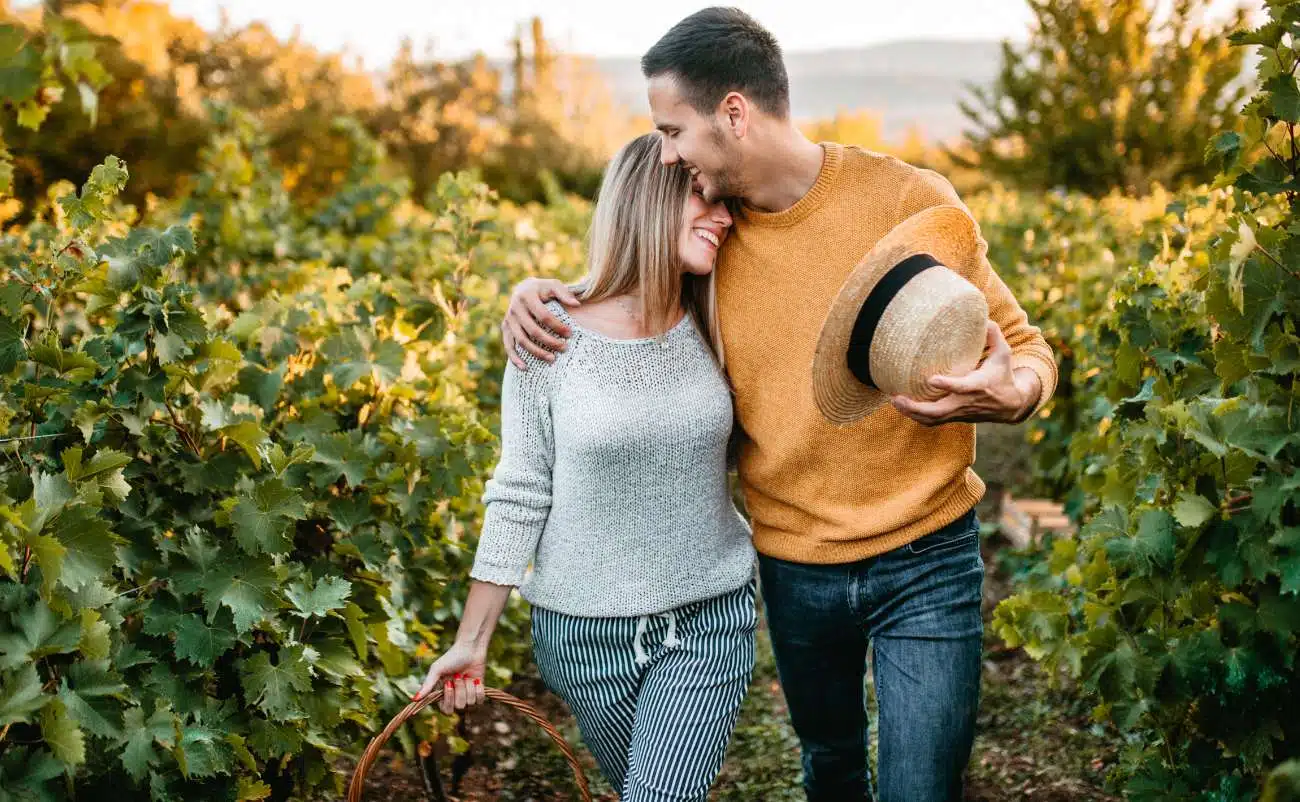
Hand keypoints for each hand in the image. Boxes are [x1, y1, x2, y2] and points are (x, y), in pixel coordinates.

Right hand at [412, 641, 486, 714]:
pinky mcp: (478, 693)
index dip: (449, 699)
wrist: (471, 648)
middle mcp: (455, 698)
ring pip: (470, 703)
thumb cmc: (452, 657)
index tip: (449, 683)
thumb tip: (414, 700)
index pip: (446, 710)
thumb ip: (427, 685)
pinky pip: (480, 700)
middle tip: (459, 676)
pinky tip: (475, 679)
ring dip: (469, 687)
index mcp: (443, 695)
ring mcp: (467, 696)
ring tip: (467, 675)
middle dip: (460, 691)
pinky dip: (479, 689)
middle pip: (459, 707)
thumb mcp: (437, 670)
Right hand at [502, 278, 580, 369]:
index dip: (557, 326)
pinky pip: (508, 346)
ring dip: (537, 352)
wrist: (523, 289)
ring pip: (522, 341)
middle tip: (564, 348)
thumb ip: (564, 293)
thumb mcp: (553, 285)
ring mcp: (509, 320)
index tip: (570, 334)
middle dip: (550, 341)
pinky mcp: (505, 328)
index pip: (543, 316)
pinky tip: (526, 368)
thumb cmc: (542, 289)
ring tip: (552, 359)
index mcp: (526, 296)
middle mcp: (515, 308)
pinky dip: (515, 358)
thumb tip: (577, 304)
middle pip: (533, 330)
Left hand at [890, 320, 1039, 425]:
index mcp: (979, 386)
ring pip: (933, 420)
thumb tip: (984, 319)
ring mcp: (959, 412)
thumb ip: (994, 336)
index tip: (932, 379)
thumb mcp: (1004, 354)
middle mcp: (966, 402)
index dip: (948, 385)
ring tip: (894, 401)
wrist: (1011, 405)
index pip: (962, 388)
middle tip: (897, 397)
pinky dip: (916, 417)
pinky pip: (932, 422)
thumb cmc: (1003, 375)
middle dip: (916, 407)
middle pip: (939, 411)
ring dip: (912, 413)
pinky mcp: (954, 417)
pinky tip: (902, 407)